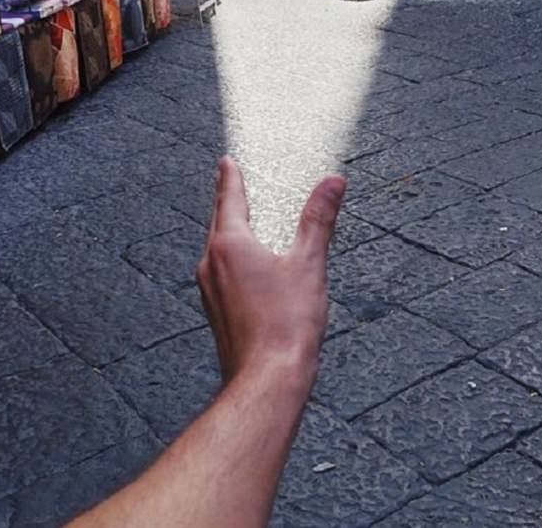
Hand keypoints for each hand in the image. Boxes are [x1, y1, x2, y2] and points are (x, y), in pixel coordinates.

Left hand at [196, 157, 346, 391]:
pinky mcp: (216, 309)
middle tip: (240, 187)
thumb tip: (332, 183)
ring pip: (220, 248)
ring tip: (253, 225)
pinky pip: (222, 271)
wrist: (267, 379)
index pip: (229, 198)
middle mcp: (211, 263)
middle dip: (231, 202)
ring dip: (235, 232)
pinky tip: (254, 268)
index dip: (230, 177)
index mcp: (230, 245)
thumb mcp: (309, 264)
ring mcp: (209, 288)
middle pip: (221, 221)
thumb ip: (319, 219)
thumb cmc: (287, 325)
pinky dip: (236, 258)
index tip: (227, 162)